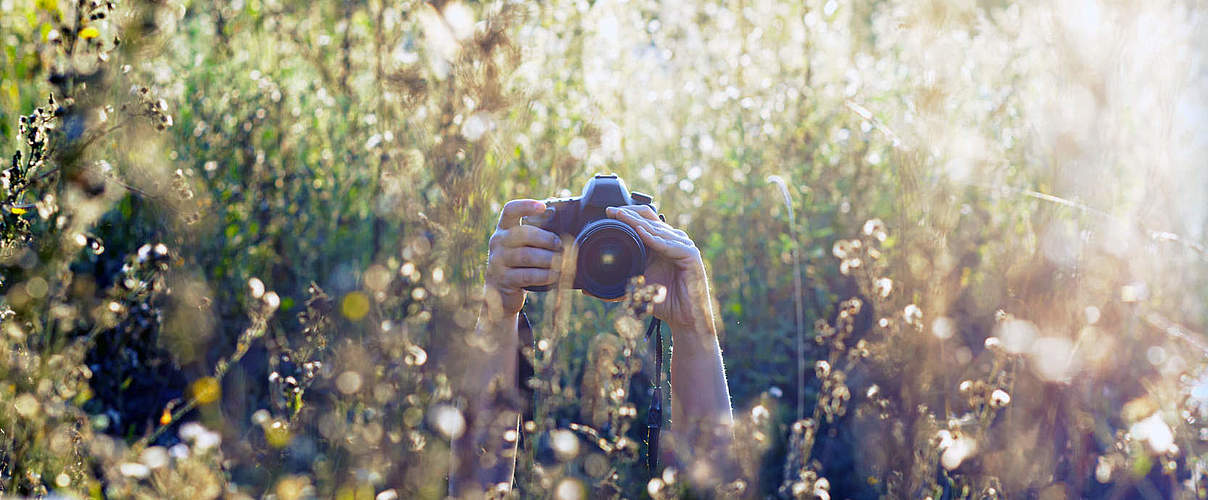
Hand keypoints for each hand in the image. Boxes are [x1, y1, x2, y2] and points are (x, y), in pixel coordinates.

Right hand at [484, 200, 562, 317]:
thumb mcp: (523, 245)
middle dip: (545, 238)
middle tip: (559, 245)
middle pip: (522, 233)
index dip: (526, 206)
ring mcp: (498, 261)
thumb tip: (564, 222)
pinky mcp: (503, 279)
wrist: (501, 291)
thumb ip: (536, 234)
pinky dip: (544, 275)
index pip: (510, 210)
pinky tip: (554, 275)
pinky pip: (527, 275)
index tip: (543, 207)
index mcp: (504, 228)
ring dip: (548, 258)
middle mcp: (498, 241)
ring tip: (561, 261)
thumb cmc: (520, 263)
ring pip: (526, 255)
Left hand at [606, 205, 711, 333]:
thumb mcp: (635, 289)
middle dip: (630, 215)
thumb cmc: (664, 302)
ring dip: (638, 222)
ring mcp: (683, 246)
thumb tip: (588, 291)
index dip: (628, 215)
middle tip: (611, 210)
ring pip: (657, 230)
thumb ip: (616, 284)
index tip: (608, 212)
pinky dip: (654, 238)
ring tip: (622, 216)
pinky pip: (669, 244)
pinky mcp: (691, 255)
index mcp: (661, 245)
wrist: (684, 319)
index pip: (645, 222)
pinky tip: (640, 232)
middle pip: (650, 221)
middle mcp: (673, 242)